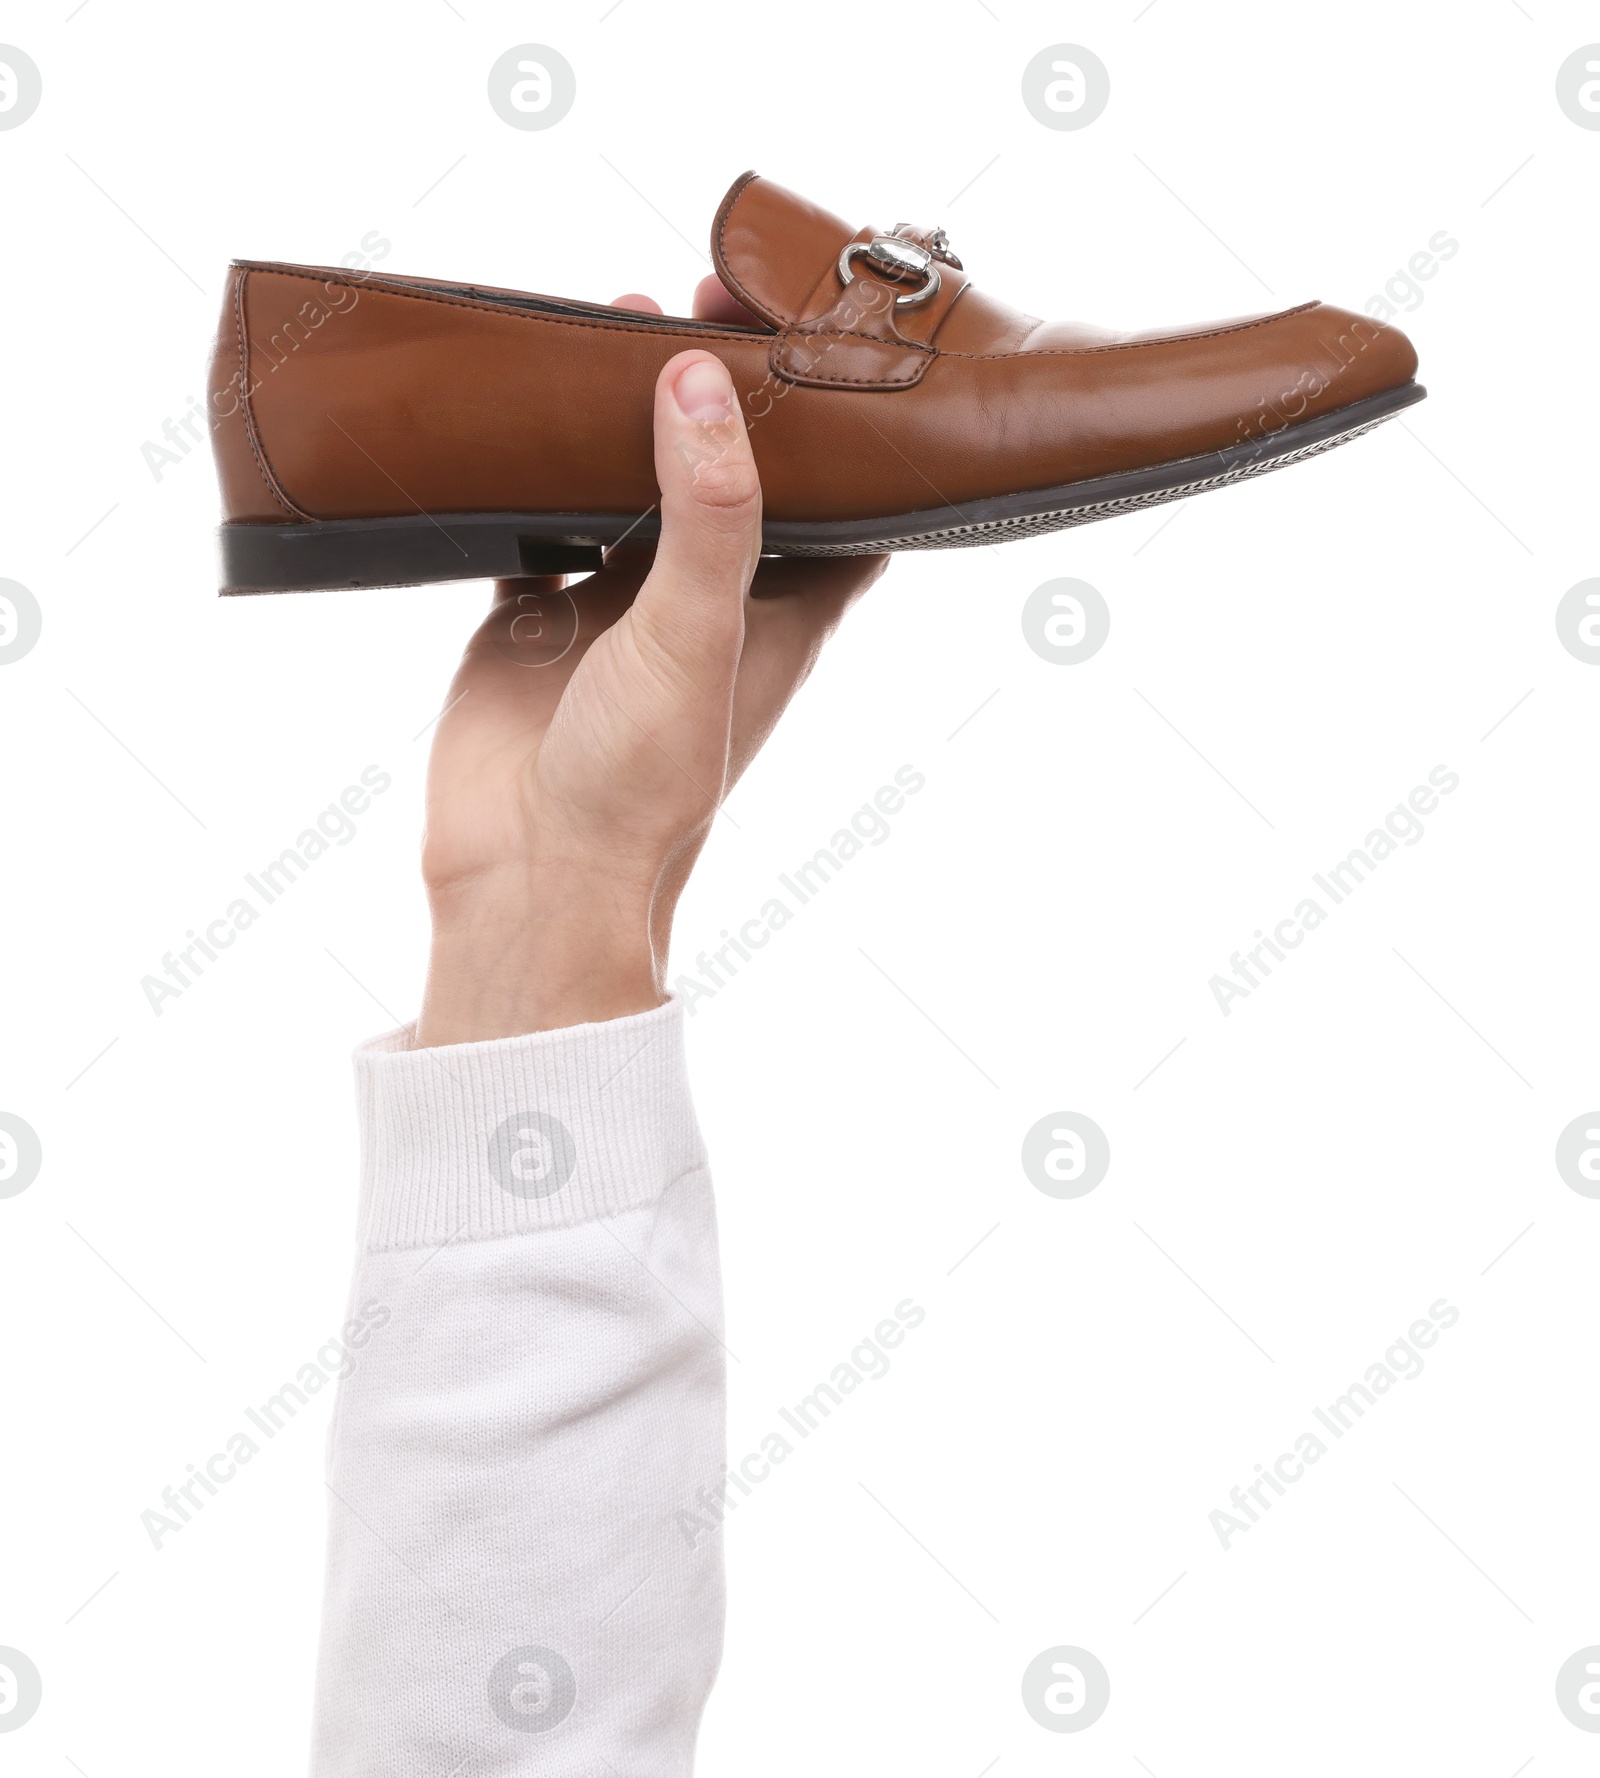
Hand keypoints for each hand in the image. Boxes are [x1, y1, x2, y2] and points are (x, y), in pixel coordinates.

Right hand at [414, 278, 887, 1046]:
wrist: (527, 875)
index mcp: (779, 614)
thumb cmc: (640, 785)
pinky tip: (519, 416)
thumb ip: (708, 512)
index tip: (818, 334)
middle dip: (722, 393)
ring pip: (633, 487)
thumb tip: (700, 378)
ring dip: (626, 418)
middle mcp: (707, 605)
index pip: (843, 504)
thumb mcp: (696, 635)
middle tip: (701, 302)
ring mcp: (621, 610)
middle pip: (731, 476)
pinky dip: (532, 473)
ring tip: (612, 326)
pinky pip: (540, 523)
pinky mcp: (539, 618)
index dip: (843, 423)